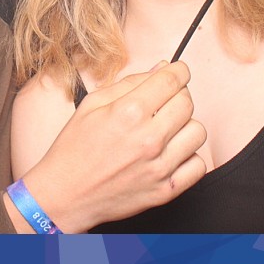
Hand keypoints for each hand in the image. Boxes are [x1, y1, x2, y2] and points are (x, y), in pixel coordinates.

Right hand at [20, 64, 209, 231]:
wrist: (65, 195)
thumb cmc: (74, 150)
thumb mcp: (92, 105)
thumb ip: (130, 83)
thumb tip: (161, 68)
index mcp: (129, 112)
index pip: (173, 80)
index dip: (179, 71)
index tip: (178, 73)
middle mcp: (149, 139)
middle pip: (188, 103)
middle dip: (178, 97)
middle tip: (163, 104)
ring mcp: (160, 167)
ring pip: (198, 132)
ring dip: (185, 127)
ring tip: (166, 131)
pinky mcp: (166, 190)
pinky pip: (198, 165)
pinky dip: (189, 157)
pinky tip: (171, 154)